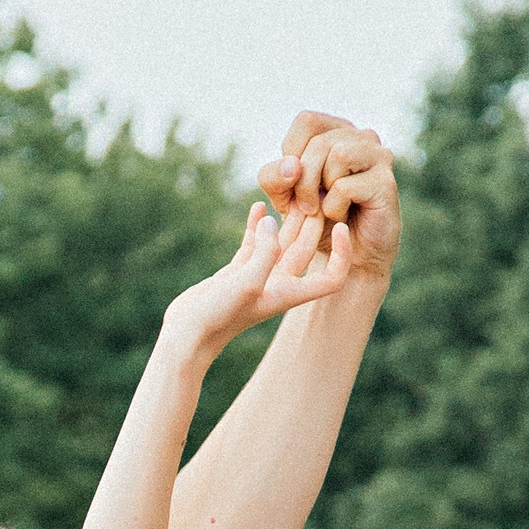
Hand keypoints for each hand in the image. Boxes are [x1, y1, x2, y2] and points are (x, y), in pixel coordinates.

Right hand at [162, 198, 353, 365]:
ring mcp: (257, 277)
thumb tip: (271, 220)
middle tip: (314, 190)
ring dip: (286, 218)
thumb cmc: (217, 317)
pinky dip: (257, 225)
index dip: (343, 253)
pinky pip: (253, 243)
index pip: (332, 276)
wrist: (186, 338)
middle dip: (313, 221)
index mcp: (289, 292)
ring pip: (280, 242)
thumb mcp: (245, 283)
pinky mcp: (236, 273)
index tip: (341, 226)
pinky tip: (258, 205)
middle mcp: (278, 285)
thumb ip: (264, 251)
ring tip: (289, 190)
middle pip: (307, 249)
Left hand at [257, 110, 399, 289]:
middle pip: (319, 142)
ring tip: (327, 209)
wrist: (345, 258)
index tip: (295, 183)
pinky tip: (342, 218)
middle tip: (307, 208)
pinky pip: (344, 186)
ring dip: (320, 192)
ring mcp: (379, 156)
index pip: (306, 121)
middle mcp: (362, 137)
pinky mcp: (385, 182)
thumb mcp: (284, 195)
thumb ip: (275, 176)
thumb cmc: (316, 222)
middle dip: (303, 180)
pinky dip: (333, 208)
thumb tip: (292, 166)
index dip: (291, 154)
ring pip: (336, 154)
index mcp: (338, 131)